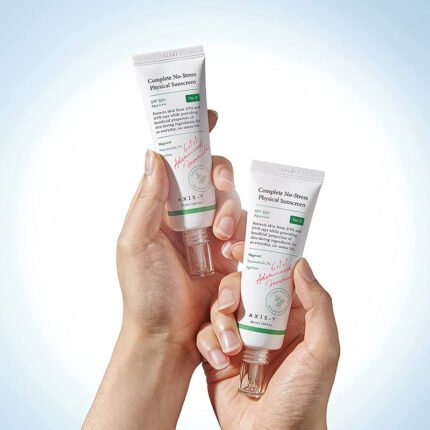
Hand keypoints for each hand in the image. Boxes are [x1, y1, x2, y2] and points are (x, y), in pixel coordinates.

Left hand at [83, 110, 244, 429]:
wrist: (167, 335)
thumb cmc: (144, 291)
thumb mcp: (136, 242)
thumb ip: (146, 199)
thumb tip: (153, 153)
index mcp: (163, 207)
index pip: (180, 164)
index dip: (194, 138)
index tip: (212, 116)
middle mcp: (189, 216)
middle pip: (214, 178)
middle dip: (222, 176)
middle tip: (219, 187)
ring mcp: (212, 235)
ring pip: (233, 203)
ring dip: (232, 210)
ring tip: (222, 236)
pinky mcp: (231, 255)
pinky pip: (246, 234)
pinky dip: (243, 236)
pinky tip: (233, 251)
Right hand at [196, 249, 339, 429]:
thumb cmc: (304, 398)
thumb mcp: (322, 349)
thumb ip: (317, 305)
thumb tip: (301, 265)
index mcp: (290, 315)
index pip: (274, 275)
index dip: (258, 258)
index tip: (241, 247)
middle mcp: (263, 322)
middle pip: (242, 286)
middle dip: (233, 289)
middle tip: (233, 302)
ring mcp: (239, 336)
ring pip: (220, 306)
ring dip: (221, 320)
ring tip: (232, 346)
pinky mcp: (218, 352)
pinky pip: (206, 333)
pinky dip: (210, 342)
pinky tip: (222, 361)